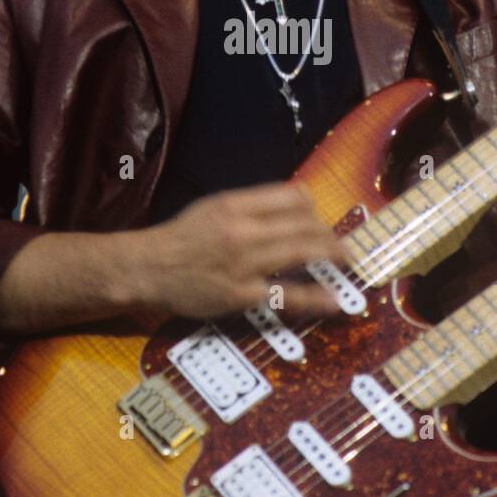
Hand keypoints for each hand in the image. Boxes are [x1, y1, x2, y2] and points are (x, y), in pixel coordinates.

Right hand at [142, 181, 348, 319]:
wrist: (147, 268)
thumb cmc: (181, 237)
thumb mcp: (213, 207)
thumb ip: (249, 206)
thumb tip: (291, 205)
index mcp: (235, 204)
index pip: (290, 196)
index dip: (312, 206)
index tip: (318, 217)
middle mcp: (243, 230)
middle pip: (301, 224)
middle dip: (327, 233)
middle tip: (342, 243)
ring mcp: (244, 264)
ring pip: (300, 253)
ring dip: (330, 254)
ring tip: (348, 259)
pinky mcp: (241, 295)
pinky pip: (286, 296)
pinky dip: (315, 298)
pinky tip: (335, 300)